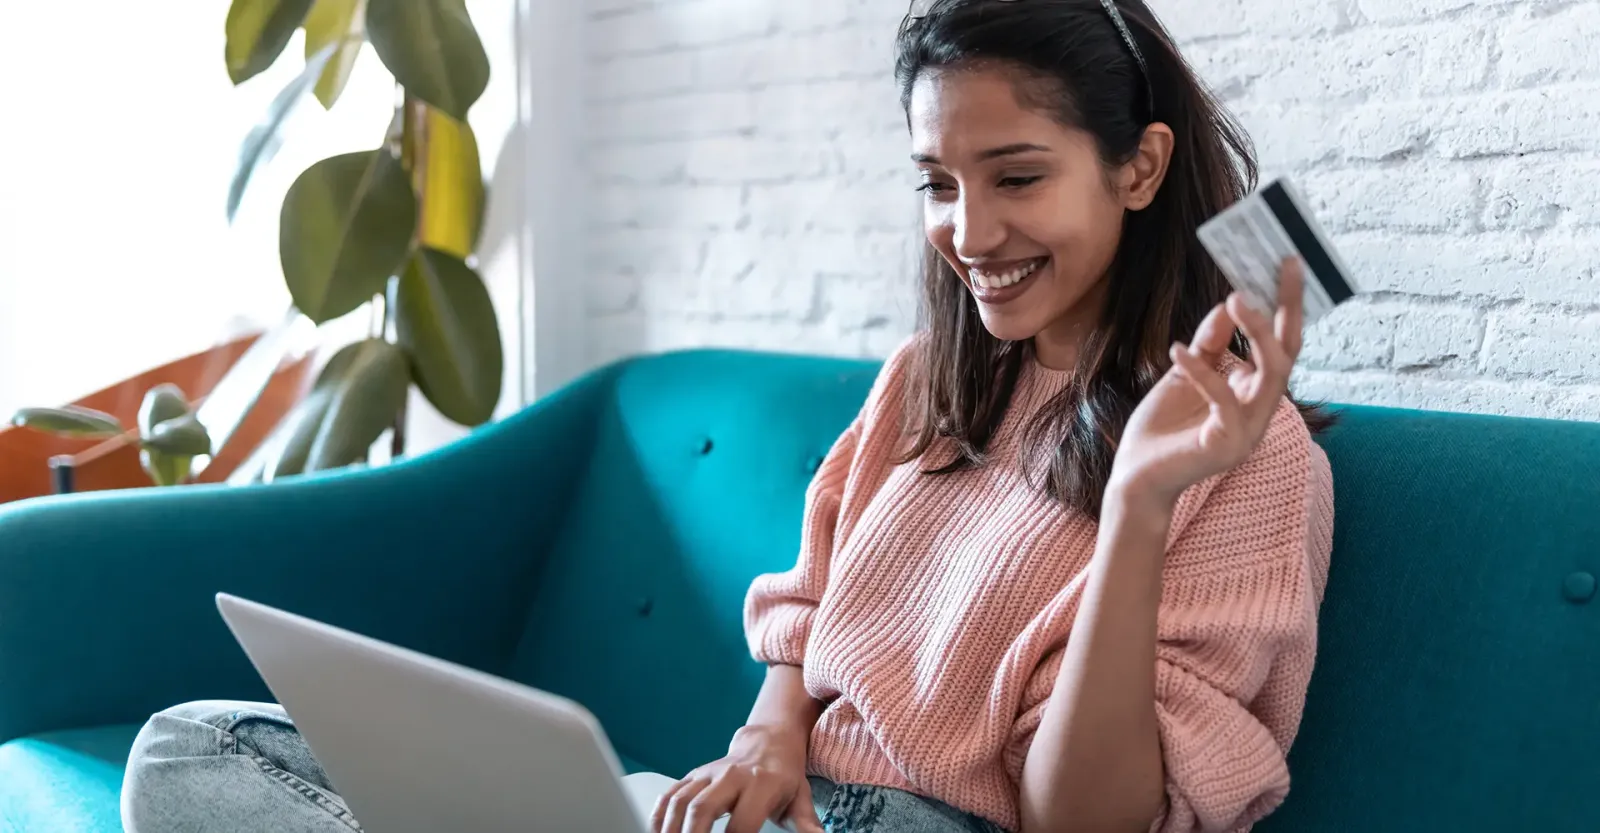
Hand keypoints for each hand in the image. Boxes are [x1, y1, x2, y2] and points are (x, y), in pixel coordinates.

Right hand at [650, 724, 823, 832]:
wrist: (768, 741)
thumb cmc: (784, 775)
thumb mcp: (801, 798)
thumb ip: (807, 824)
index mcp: (761, 784)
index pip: (741, 825)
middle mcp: (730, 777)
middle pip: (701, 809)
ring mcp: (708, 774)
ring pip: (680, 801)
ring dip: (670, 829)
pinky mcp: (694, 774)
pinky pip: (670, 794)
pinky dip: (658, 816)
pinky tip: (657, 832)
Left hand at [1108, 258, 1306, 508]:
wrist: (1135, 477)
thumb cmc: (1162, 428)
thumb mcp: (1185, 373)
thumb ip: (1209, 344)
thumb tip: (1228, 302)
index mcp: (1254, 394)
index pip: (1282, 345)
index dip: (1288, 306)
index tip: (1286, 263)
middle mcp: (1261, 411)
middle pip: (1287, 353)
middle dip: (1287, 308)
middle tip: (1283, 265)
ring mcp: (1248, 431)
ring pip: (1271, 374)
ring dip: (1256, 331)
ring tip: (1236, 297)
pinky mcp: (1225, 445)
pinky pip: (1223, 400)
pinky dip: (1201, 371)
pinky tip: (1176, 349)